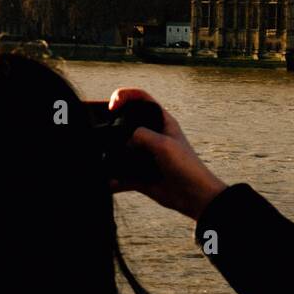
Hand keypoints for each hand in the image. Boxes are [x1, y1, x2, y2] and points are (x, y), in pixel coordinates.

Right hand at [108, 88, 226, 220]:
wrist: (193, 196)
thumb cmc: (186, 166)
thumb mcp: (164, 144)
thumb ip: (141, 135)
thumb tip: (122, 141)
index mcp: (161, 122)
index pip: (141, 99)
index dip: (125, 96)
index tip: (112, 105)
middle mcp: (151, 137)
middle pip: (125, 125)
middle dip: (110, 128)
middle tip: (100, 133)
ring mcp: (143, 156)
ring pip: (119, 151)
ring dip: (109, 156)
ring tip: (102, 160)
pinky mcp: (138, 176)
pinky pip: (119, 176)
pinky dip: (112, 180)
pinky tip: (110, 182)